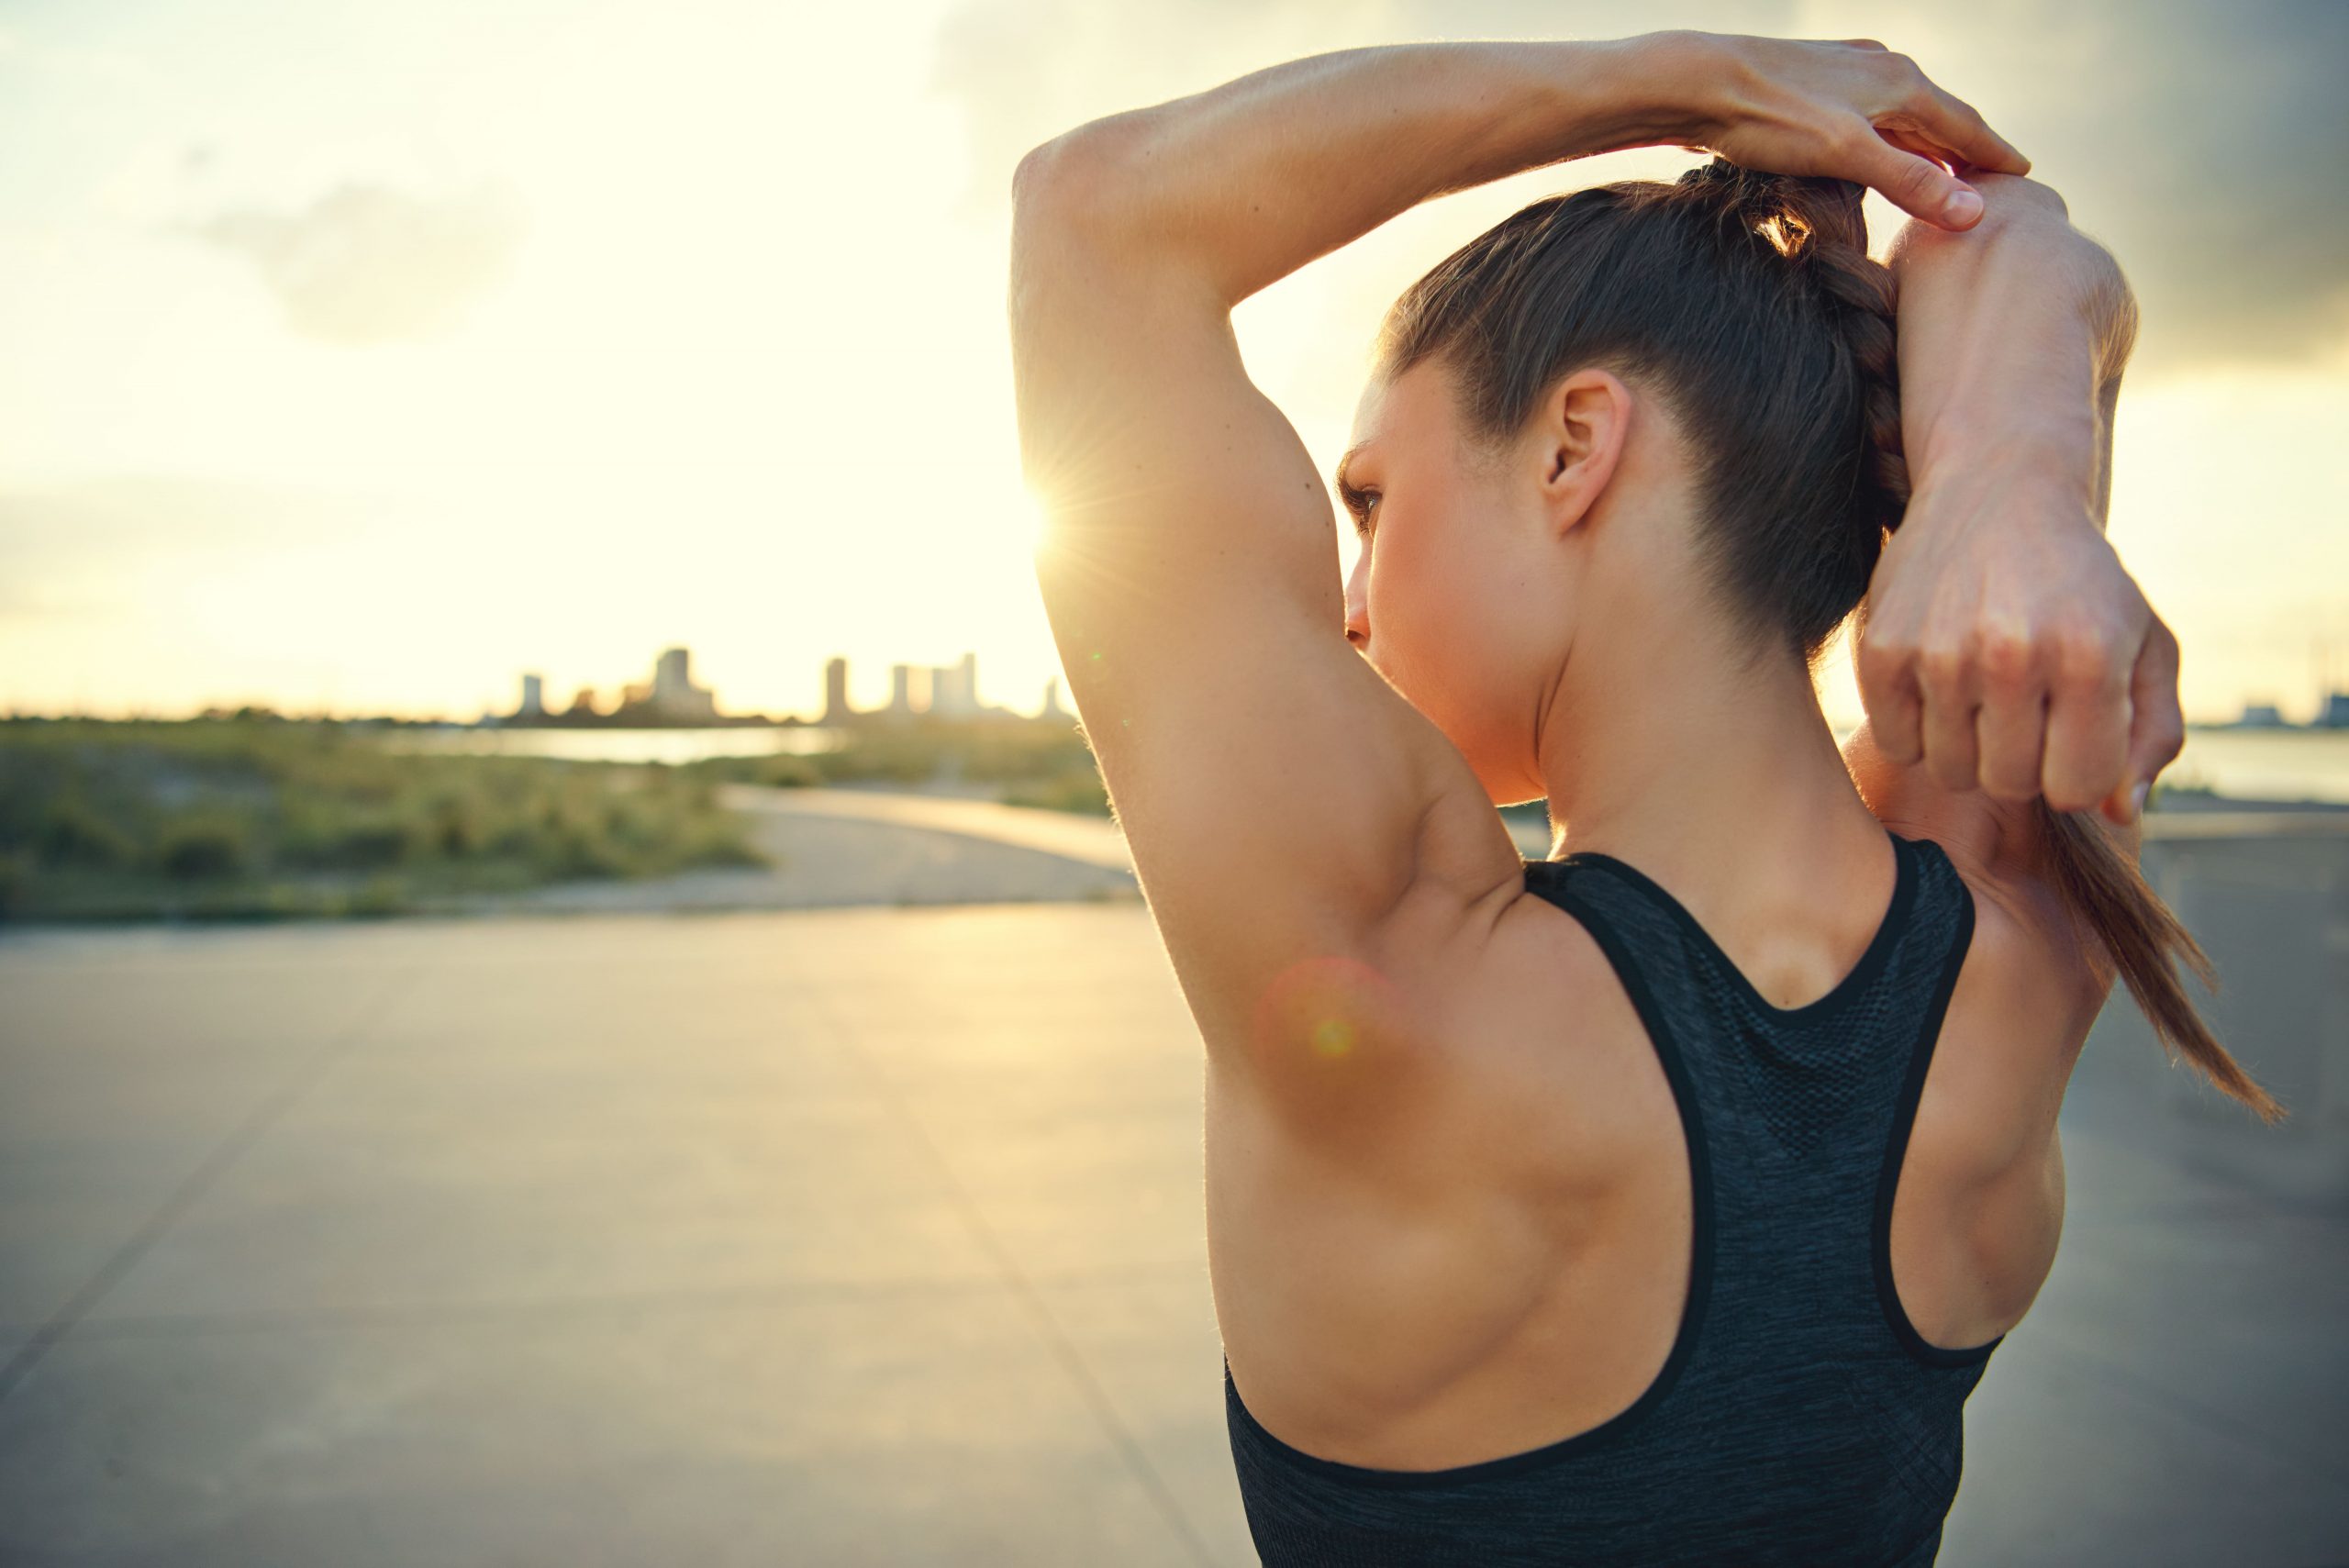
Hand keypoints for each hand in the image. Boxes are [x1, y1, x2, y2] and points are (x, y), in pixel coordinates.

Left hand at [1652, 31, 2030, 229]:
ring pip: (1902, 113)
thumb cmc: (1770, 117)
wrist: (1697, 82)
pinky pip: (1869, 113)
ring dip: (1926, 143)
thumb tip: (1974, 213)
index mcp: (1902, 83)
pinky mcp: (1813, 84)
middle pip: (1938, 116)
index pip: (1965, 126)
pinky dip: (1888, 135)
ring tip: (1944, 171)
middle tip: (1993, 180)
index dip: (1994, 155)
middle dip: (1967, 149)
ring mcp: (1846, 72)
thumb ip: (1910, 183)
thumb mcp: (1847, 155)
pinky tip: (1877, 146)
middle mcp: (1881, 68)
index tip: (2025, 178)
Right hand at [1854, 472, 2183, 826]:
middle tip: (2026, 709)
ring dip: (1970, 748)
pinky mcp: (1882, 649)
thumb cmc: (2082, 582)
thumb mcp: (2145, 645)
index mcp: (2090, 656)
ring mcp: (1939, 652)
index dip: (2077, 769)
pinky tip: (1939, 684)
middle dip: (2024, 760)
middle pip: (2011, 785)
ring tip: (1982, 695)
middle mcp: (2013, 654)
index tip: (2072, 728)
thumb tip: (2117, 814)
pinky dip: (1918, 729)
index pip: (2076, 789)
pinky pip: (1897, 745)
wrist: (1999, 488)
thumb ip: (2151, 735)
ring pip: (1952, 772)